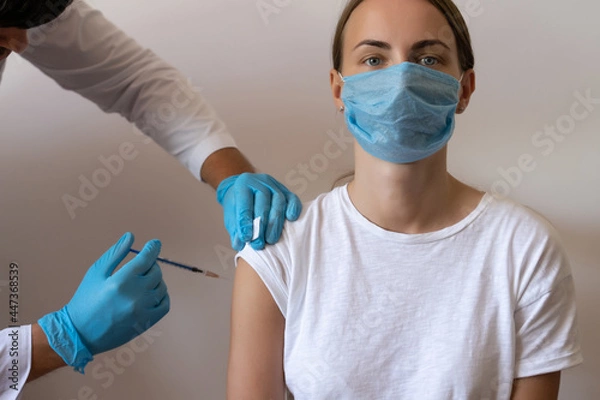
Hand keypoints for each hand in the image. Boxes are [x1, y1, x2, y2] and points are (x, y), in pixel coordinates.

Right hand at [38, 233, 169, 371]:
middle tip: (142, 266)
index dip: (153, 248)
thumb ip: (116, 253)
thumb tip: (131, 235)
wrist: (80, 334)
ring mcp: (142, 310)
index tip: (155, 243)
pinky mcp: (146, 323)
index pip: (146, 259)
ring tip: (143, 281)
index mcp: (121, 281)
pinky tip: (152, 293)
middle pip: (156, 272)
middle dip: (151, 265)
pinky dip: (162, 296)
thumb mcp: (96, 272)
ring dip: (156, 281)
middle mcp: (134, 296)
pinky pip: (165, 305)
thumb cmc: (86, 299)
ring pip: (161, 287)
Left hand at [217, 173, 301, 250]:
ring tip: (271, 240)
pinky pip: (293, 199)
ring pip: (279, 202)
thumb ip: (235, 230)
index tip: (246, 239)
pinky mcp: (287, 191)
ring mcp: (275, 185)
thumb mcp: (231, 216)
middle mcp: (260, 181)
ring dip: (275, 223)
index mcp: (243, 184)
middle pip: (263, 203)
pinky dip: (294, 208)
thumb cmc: (238, 206)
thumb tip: (239, 244)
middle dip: (261, 226)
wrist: (247, 191)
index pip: (245, 204)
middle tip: (259, 244)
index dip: (245, 223)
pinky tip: (291, 219)